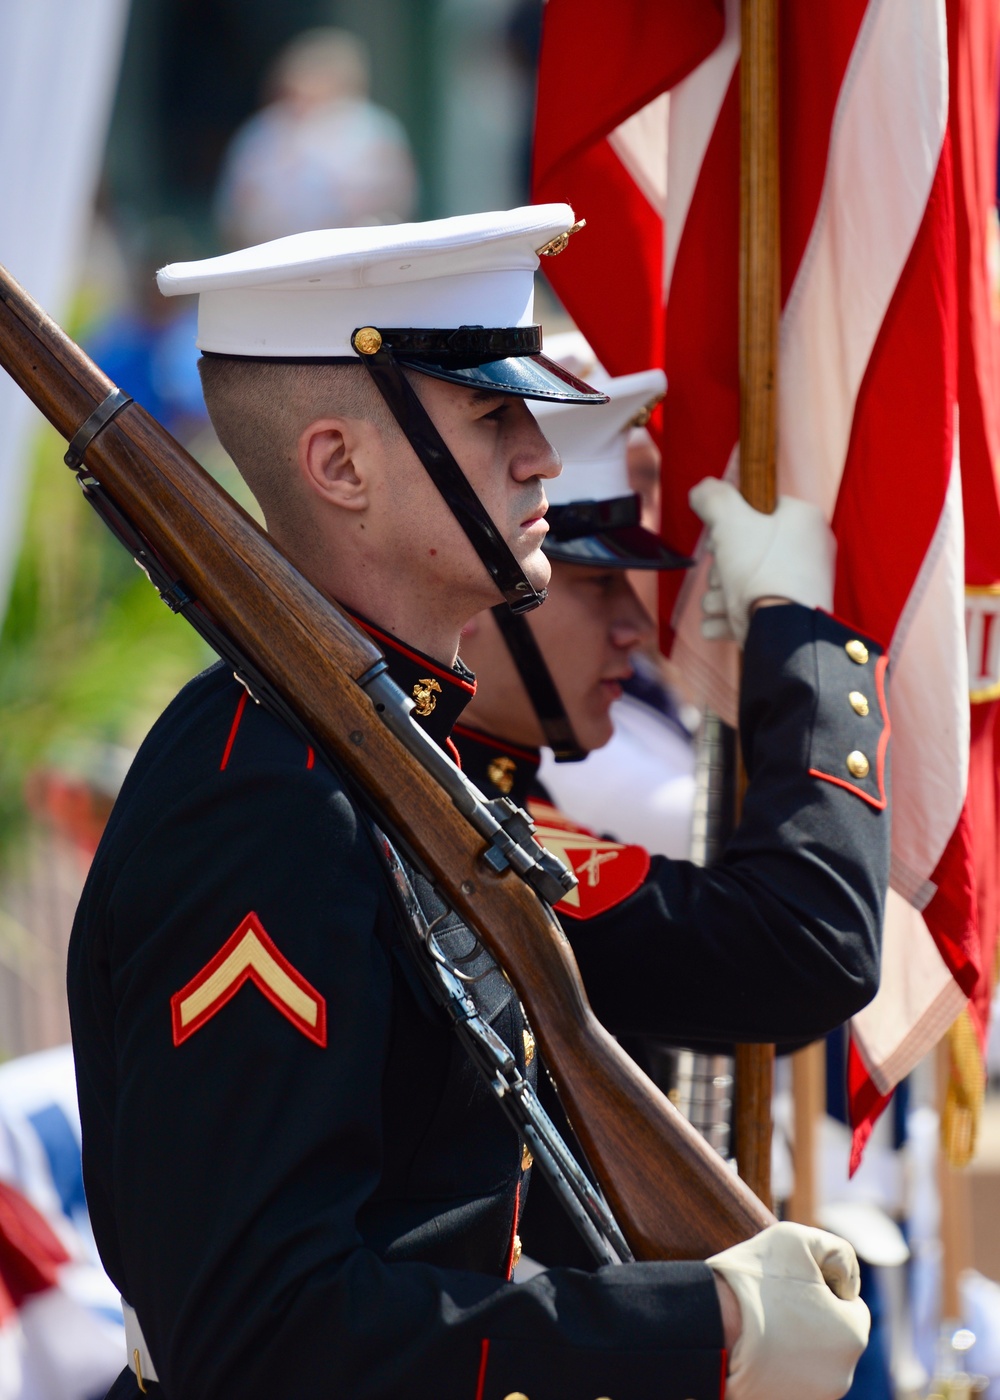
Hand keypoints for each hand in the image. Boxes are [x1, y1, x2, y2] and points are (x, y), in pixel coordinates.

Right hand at [688, 478, 835, 644]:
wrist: (782, 635)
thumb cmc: (761, 572)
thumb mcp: (729, 520)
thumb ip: (712, 497)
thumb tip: (702, 490)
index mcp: (802, 520)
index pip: (757, 509)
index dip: (729, 524)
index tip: (718, 540)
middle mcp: (807, 551)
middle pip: (745, 551)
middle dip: (720, 570)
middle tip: (723, 577)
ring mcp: (800, 588)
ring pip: (742, 584)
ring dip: (720, 596)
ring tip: (723, 605)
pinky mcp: (789, 619)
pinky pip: (750, 612)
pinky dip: (729, 619)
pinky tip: (722, 623)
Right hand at [707, 1221, 869, 1399]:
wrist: (707, 1327)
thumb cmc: (753, 1281)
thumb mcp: (798, 1239)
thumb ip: (838, 1252)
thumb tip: (848, 1282)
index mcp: (853, 1335)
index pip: (850, 1304)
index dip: (821, 1287)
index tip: (791, 1284)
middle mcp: (843, 1375)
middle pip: (832, 1335)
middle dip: (811, 1318)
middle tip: (774, 1302)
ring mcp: (814, 1397)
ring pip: (811, 1358)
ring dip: (794, 1343)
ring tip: (761, 1326)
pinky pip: (789, 1379)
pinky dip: (777, 1366)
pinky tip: (754, 1350)